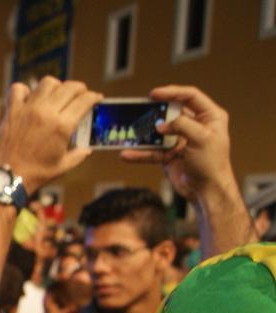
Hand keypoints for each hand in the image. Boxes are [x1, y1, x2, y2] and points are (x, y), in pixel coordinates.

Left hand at [0, 78, 101, 194]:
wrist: (8, 178)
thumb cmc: (36, 174)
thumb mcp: (64, 166)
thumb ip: (78, 155)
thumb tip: (86, 149)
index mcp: (62, 125)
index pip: (84, 100)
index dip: (94, 97)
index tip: (96, 98)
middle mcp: (46, 112)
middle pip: (69, 87)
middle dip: (80, 88)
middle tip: (80, 94)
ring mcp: (28, 109)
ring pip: (47, 83)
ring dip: (56, 86)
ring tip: (57, 95)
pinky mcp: (11, 111)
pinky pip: (18, 89)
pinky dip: (25, 90)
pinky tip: (29, 99)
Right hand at [120, 85, 233, 202]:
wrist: (206, 191)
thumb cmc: (212, 164)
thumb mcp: (201, 139)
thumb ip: (182, 126)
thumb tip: (161, 125)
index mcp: (209, 117)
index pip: (190, 96)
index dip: (172, 92)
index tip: (154, 94)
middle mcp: (195, 126)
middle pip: (171, 112)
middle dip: (154, 112)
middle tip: (139, 110)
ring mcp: (181, 140)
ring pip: (158, 132)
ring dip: (144, 134)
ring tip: (129, 132)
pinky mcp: (169, 154)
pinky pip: (152, 151)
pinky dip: (139, 153)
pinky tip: (127, 154)